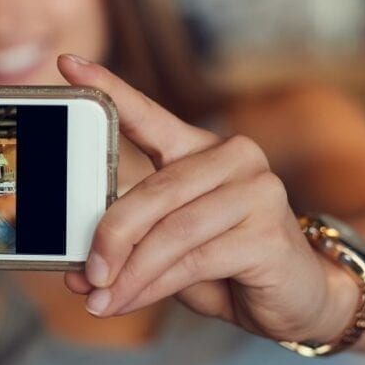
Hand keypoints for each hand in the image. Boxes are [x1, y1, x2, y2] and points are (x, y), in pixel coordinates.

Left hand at [58, 55, 357, 343]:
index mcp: (198, 148)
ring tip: (101, 299)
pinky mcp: (269, 234)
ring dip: (130, 273)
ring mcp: (258, 191)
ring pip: (171, 232)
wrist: (297, 297)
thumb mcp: (166, 249)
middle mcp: (232, 157)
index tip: (67, 64)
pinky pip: (193, 261)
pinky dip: (152, 286)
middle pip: (153, 191)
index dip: (108, 89)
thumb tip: (77, 273)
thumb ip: (126, 249)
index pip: (147, 114)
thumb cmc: (223, 263)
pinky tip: (129, 301)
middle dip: (110, 237)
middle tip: (84, 274)